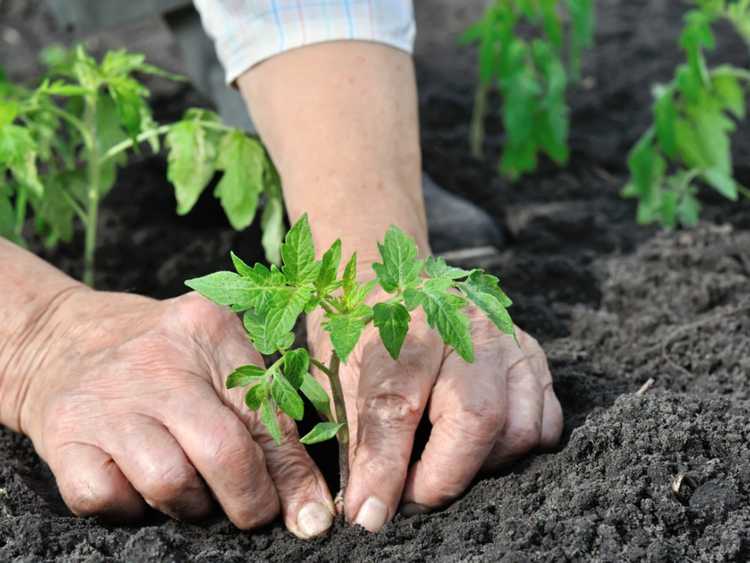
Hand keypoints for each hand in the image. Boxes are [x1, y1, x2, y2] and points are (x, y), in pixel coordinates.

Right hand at [11, 289, 333, 537]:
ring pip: (169, 484)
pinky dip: (129, 508)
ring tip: (190, 488)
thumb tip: (308, 507)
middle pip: (223, 452)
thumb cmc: (159, 355)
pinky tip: (136, 484)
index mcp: (209, 330)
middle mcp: (158, 361)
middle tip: (252, 512)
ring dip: (189, 506)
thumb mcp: (216, 359)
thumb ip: (265, 417)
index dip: (292, 476)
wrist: (58, 337)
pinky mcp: (64, 435)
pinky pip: (105, 499)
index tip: (309, 517)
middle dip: (249, 501)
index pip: (267, 414)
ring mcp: (106, 399)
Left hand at [307, 287, 562, 531]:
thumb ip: (359, 436)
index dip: (384, 468)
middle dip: (443, 477)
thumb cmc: (364, 330)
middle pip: (477, 417)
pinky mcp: (534, 355)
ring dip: (481, 466)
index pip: (397, 404)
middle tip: (410, 497)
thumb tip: (367, 510)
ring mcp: (508, 339)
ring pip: (519, 427)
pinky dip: (516, 449)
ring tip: (443, 464)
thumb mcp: (342, 373)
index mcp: (404, 322)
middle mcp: (465, 324)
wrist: (398, 282)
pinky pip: (545, 421)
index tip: (369, 514)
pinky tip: (480, 447)